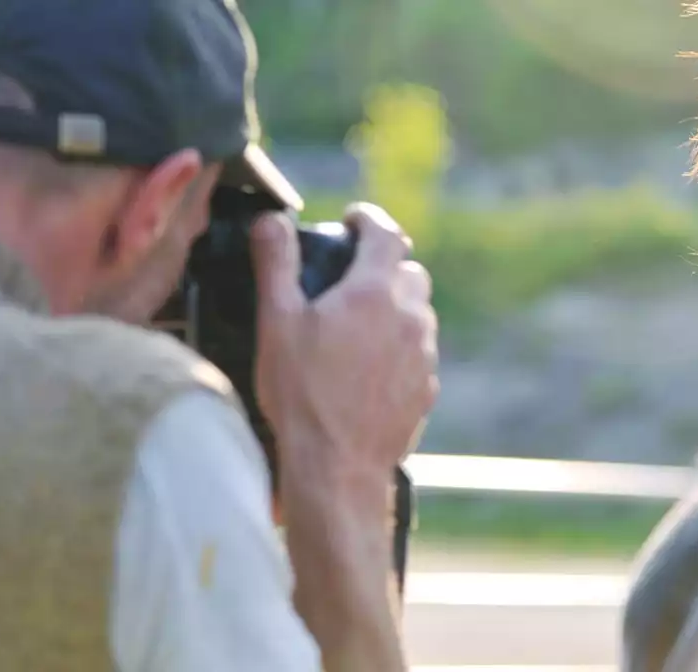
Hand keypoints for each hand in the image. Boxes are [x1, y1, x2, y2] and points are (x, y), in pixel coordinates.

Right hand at [249, 202, 433, 671]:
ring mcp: (424, 354)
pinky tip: (368, 367)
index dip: (369, 220)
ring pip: (419, 313)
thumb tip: (271, 219)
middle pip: (409, 272)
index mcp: (374, 292)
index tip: (353, 220)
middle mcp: (411, 317)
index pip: (386, 233)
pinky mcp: (427, 387)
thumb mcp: (277, 323)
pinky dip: (400, 347)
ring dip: (394, 309)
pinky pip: (419, 352)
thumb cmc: (301, 394)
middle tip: (351, 278)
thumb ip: (276, 264)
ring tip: (356, 326)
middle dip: (384, 266)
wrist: (337, 467)